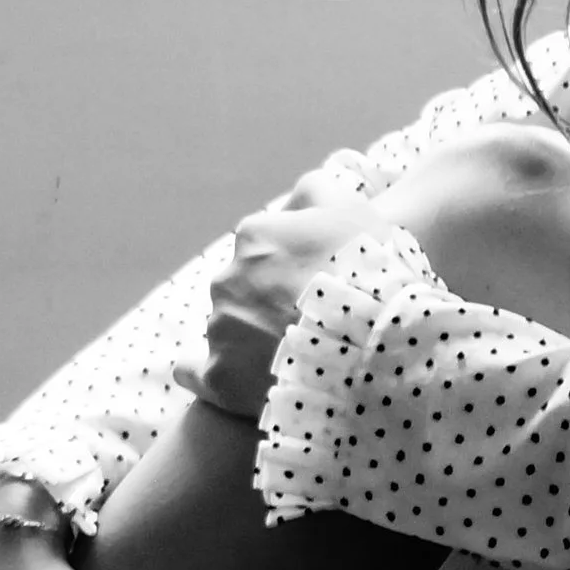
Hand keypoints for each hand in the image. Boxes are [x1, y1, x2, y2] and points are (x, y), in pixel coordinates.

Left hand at [178, 163, 394, 424]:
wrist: (374, 346)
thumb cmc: (370, 273)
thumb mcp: (355, 211)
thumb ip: (318, 191)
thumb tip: (299, 193)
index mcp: (255, 236)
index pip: (264, 247)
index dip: (294, 266)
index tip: (320, 284)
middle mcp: (227, 278)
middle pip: (244, 287)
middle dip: (269, 301)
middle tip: (313, 322)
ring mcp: (220, 329)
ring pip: (228, 328)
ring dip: (252, 339)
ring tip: (297, 359)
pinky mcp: (219, 377)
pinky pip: (194, 372)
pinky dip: (205, 373)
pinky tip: (232, 377)